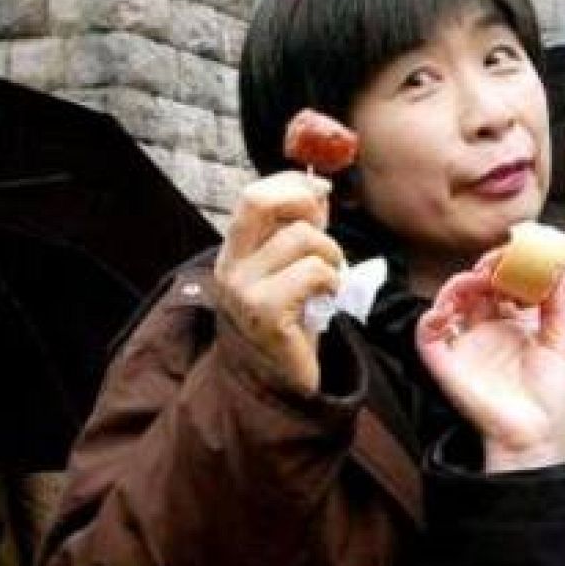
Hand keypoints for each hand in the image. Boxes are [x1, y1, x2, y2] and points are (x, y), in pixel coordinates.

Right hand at [214, 171, 343, 396]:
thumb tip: (318, 186)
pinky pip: (314, 272)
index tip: (321, 190)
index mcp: (234, 251)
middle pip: (258, 200)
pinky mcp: (266, 313)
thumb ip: (300, 227)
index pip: (253, 195)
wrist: (281, 381)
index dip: (292, 184)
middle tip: (325, 227)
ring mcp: (243, 290)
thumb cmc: (292, 318)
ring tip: (330, 278)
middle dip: (303, 202)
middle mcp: (230, 267)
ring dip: (332, 254)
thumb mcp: (292, 265)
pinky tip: (328, 298)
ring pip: (302, 238)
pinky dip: (334, 281)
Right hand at [416, 252, 564, 471]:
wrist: (541, 438)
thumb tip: (560, 269)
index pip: (504, 284)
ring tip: (481, 278)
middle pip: (477, 287)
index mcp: (515, 326)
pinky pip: (427, 335)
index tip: (523, 257)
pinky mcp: (446, 364)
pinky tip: (451, 306)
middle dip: (488, 268)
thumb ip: (556, 305)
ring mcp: (466, 346)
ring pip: (449, 302)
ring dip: (461, 284)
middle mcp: (488, 332)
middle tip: (502, 264)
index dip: (510, 266)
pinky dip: (432, 316)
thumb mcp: (561, 344)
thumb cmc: (554, 400)